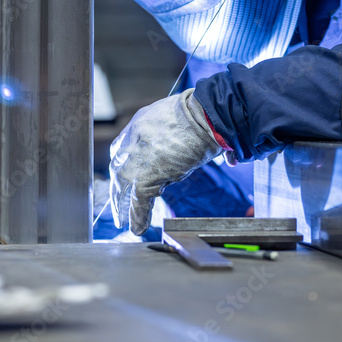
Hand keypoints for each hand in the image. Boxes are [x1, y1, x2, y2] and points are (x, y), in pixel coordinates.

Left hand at [109, 89, 222, 234]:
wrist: (206, 114)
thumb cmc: (205, 114)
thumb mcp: (183, 117)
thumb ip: (190, 138)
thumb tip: (225, 158)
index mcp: (141, 123)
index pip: (122, 147)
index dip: (124, 163)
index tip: (124, 175)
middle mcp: (135, 139)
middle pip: (118, 167)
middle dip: (118, 186)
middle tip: (117, 201)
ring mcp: (138, 157)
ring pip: (123, 184)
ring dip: (122, 203)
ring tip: (122, 220)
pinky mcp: (148, 175)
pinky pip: (138, 200)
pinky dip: (137, 216)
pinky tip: (136, 228)